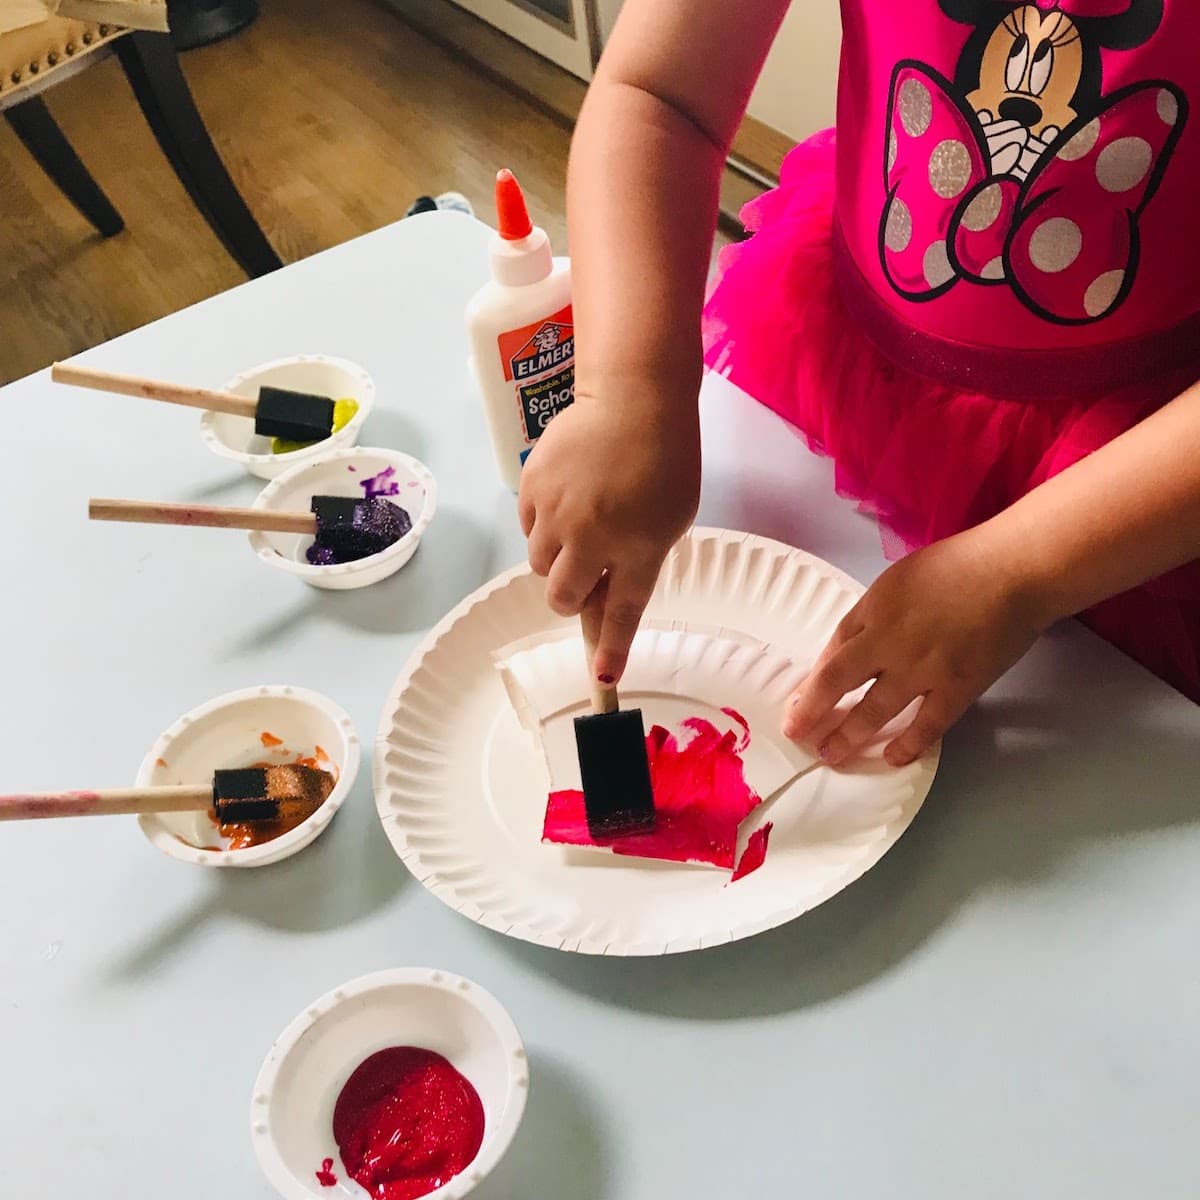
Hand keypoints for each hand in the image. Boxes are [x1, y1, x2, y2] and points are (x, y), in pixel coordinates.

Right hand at [519, 387, 700, 682]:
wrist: (634, 398)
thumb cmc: (665, 459)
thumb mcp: (671, 519)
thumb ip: (640, 560)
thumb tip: (603, 592)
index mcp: (638, 548)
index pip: (621, 613)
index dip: (611, 648)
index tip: (603, 679)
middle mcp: (593, 537)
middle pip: (562, 597)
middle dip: (571, 598)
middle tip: (586, 575)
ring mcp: (557, 512)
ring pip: (539, 564)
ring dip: (557, 559)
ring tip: (580, 525)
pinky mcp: (532, 488)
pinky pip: (528, 528)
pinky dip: (543, 525)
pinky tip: (567, 498)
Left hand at [783, 529, 1044, 766]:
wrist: (1012, 569)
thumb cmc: (957, 566)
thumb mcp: (897, 580)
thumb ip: (871, 616)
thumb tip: (847, 652)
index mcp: (872, 610)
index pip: (832, 652)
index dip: (813, 681)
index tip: (799, 702)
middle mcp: (889, 641)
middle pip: (838, 682)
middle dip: (812, 712)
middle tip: (797, 734)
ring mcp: (923, 668)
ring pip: (874, 710)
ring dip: (848, 735)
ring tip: (831, 755)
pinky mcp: (957, 688)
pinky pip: (926, 726)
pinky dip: (907, 745)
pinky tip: (891, 758)